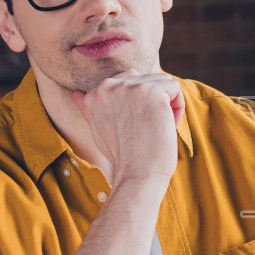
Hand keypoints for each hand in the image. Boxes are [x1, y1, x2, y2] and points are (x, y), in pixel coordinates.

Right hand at [71, 71, 183, 190]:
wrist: (137, 175)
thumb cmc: (123, 156)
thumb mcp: (99, 129)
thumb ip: (90, 109)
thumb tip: (76, 94)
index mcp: (95, 93)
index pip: (128, 81)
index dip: (138, 105)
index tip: (134, 127)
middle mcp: (109, 85)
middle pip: (146, 79)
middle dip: (154, 102)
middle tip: (147, 129)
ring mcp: (130, 87)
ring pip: (162, 82)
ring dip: (167, 104)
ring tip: (157, 127)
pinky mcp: (152, 92)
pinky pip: (175, 88)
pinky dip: (177, 108)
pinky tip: (166, 126)